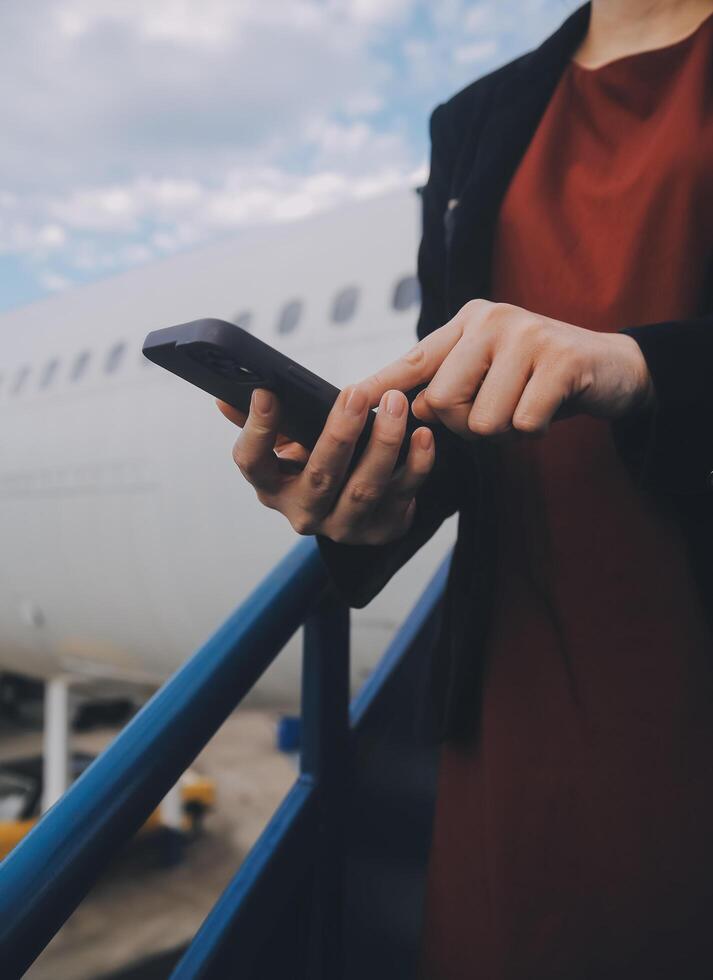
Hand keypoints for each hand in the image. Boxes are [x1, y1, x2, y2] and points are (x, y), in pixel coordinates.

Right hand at [217, 386, 434, 544]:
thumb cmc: (319, 460)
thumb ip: (264, 420)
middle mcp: (304, 513)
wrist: (360, 504)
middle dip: (339, 433)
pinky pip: (404, 494)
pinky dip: (417, 464)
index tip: (267, 394)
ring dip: (384, 443)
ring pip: (365, 488)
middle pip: (319, 476)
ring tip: (396, 404)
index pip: (252, 463)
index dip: (257, 431)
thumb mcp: (289, 441)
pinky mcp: (383, 528)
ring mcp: (344, 526)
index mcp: (271, 487)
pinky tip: (422, 434)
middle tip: (355, 394)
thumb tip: (225, 399)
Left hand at [356, 299, 653, 439]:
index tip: (346, 403)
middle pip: (442, 402)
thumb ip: (447, 384)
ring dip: (505, 431)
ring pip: (483, 419)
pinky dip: (535, 431)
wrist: (614, 367)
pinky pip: (523, 423)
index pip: (412, 361)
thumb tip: (406, 408)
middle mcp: (491, 320)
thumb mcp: (490, 373)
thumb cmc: (539, 378)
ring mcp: (527, 334)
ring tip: (527, 405)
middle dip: (468, 425)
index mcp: (466, 322)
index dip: (377, 386)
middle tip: (500, 411)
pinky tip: (550, 409)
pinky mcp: (561, 359)